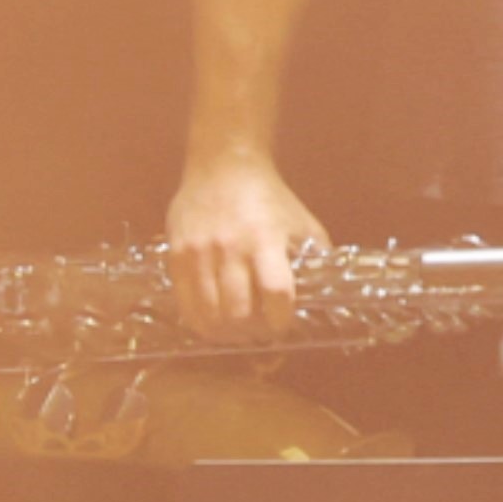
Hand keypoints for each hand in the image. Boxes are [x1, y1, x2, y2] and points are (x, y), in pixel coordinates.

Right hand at [163, 143, 321, 339]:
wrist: (223, 167)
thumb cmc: (269, 197)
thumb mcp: (302, 223)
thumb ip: (314, 257)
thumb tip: (324, 293)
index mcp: (266, 240)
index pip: (276, 293)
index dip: (281, 320)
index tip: (282, 326)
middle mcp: (231, 249)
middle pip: (239, 312)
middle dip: (252, 333)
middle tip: (258, 334)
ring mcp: (200, 254)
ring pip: (210, 314)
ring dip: (226, 334)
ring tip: (236, 333)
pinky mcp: (178, 257)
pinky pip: (186, 305)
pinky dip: (200, 323)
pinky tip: (211, 324)